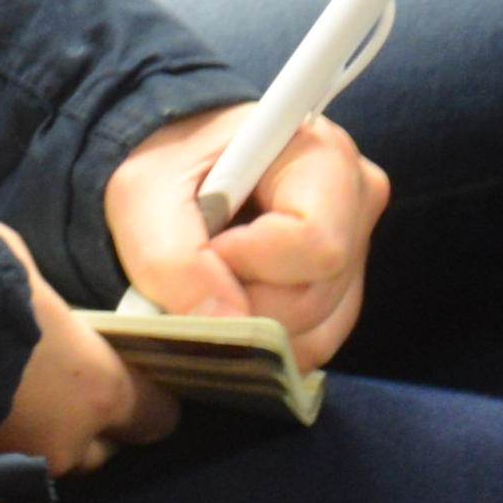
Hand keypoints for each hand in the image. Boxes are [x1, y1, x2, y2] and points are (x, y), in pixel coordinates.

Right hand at [0, 226, 172, 466]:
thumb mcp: (20, 269)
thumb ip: (44, 295)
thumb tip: (33, 283)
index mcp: (101, 390)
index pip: (158, 417)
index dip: (146, 397)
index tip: (128, 376)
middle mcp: (70, 443)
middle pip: (101, 451)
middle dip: (88, 426)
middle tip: (63, 389)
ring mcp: (19, 465)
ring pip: (48, 461)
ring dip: (41, 438)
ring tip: (13, 401)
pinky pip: (1, 462)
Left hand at [103, 107, 386, 366]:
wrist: (179, 169)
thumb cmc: (167, 165)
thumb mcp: (145, 192)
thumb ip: (172, 258)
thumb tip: (227, 323)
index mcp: (323, 156)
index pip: (314, 243)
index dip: (247, 262)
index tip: (204, 242)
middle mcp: (356, 204)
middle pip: (312, 297)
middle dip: (239, 302)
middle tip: (196, 269)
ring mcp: (357, 253)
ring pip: (314, 332)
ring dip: (246, 327)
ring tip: (209, 282)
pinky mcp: (343, 293)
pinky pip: (311, 346)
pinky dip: (260, 342)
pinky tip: (227, 303)